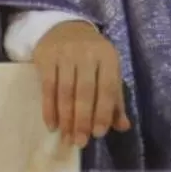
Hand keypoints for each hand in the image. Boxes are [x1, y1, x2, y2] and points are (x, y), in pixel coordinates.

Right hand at [32, 21, 131, 146]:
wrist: (65, 29)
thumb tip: (123, 127)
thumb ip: (115, 99)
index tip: (99, 134)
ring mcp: (66, 54)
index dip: (104, 111)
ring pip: (66, 91)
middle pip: (85, 91)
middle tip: (80, 142)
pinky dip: (49, 108)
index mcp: (108, 57)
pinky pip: (48, 87)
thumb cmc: (91, 57)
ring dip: (66, 118)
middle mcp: (88, 54)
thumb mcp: (108, 71)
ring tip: (66, 138)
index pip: (108, 87)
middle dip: (82, 119)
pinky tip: (52, 125)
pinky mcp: (47, 57)